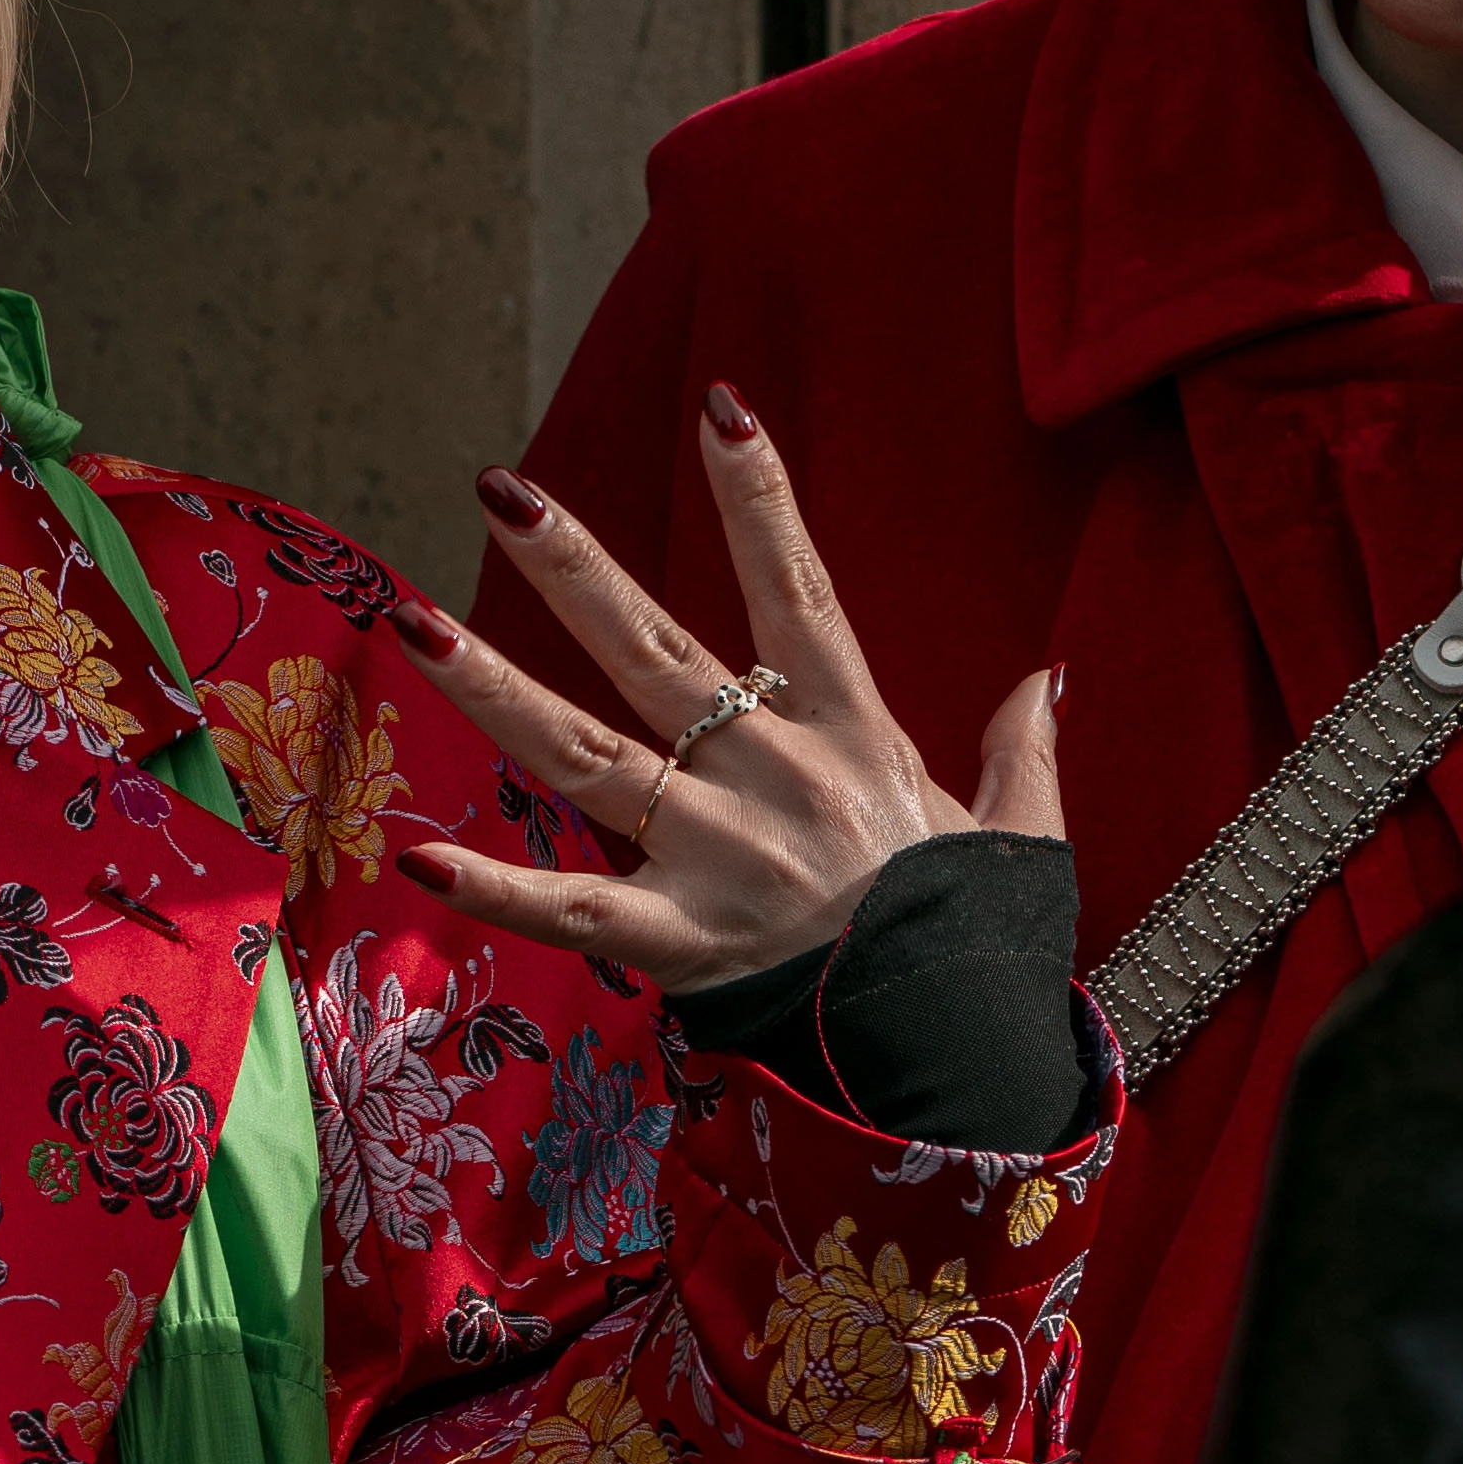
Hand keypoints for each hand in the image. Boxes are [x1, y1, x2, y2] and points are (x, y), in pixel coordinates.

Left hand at [386, 388, 1060, 988]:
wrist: (967, 1058)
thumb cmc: (980, 943)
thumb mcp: (1020, 834)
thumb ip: (1025, 750)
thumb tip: (1048, 679)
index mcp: (851, 736)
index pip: (800, 591)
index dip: (762, 500)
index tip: (721, 405)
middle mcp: (772, 779)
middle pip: (657, 651)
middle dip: (575, 567)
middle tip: (499, 487)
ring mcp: (719, 857)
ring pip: (586, 757)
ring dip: (495, 690)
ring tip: (414, 625)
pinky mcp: (681, 944)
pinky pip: (573, 911)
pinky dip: (496, 890)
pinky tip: (420, 857)